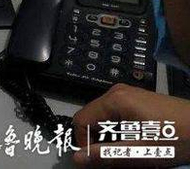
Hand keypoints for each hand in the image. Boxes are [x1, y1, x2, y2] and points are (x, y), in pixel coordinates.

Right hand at [73, 83, 189, 166]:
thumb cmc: (175, 138)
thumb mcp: (140, 151)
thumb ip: (106, 155)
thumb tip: (76, 159)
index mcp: (114, 100)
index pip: (81, 120)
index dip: (83, 143)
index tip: (98, 160)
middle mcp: (117, 91)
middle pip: (92, 117)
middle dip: (98, 140)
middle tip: (116, 158)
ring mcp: (128, 93)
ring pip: (104, 117)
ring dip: (110, 136)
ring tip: (129, 151)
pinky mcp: (137, 99)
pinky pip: (116, 114)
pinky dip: (119, 130)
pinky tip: (135, 141)